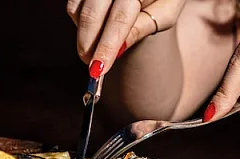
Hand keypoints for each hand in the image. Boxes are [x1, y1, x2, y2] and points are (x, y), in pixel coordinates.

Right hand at [66, 0, 185, 75]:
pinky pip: (73, 4)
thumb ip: (143, 28)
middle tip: (92, 67)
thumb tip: (118, 50)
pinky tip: (93, 28)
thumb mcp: (166, 13)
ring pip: (77, 10)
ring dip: (83, 33)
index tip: (98, 70)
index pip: (119, 20)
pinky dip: (79, 20)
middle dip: (88, 45)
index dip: (107, 47)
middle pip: (92, 15)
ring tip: (98, 45)